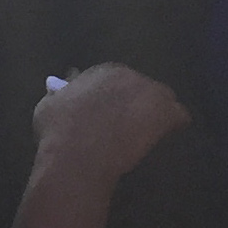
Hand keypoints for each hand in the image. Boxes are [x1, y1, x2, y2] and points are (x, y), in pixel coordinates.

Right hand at [32, 64, 190, 185]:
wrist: (78, 156)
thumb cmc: (58, 133)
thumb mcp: (47, 107)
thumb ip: (58, 94)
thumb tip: (59, 84)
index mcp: (104, 71)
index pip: (116, 79)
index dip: (112, 97)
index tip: (106, 113)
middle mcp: (131, 75)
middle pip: (141, 88)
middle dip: (135, 103)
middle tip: (124, 125)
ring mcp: (151, 93)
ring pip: (162, 100)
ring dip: (154, 113)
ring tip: (144, 133)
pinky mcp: (166, 114)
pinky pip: (179, 117)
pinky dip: (173, 126)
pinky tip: (161, 138)